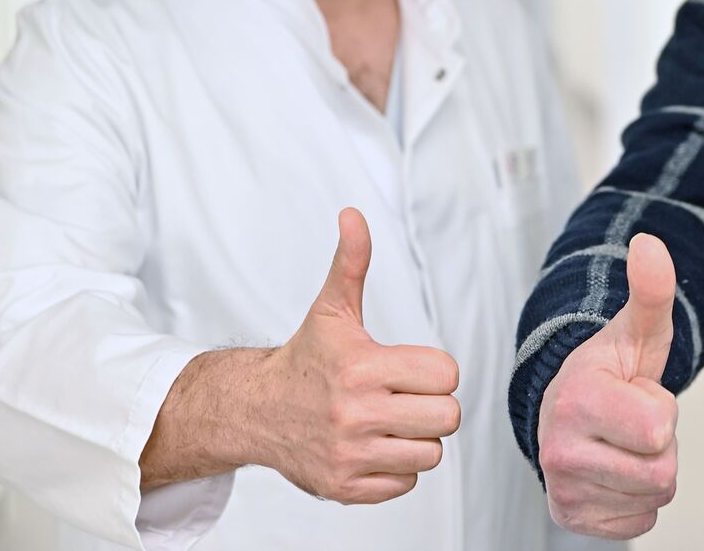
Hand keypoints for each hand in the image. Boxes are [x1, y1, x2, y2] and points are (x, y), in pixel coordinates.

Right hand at [258, 207, 460, 503]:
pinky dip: (397, 467)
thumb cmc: (306, 358)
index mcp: (362, 367)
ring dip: (417, 437)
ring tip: (389, 419)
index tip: (409, 366)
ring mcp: (351, 455)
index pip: (446, 375)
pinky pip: (407, 483)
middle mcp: (356, 414)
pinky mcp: (345, 488)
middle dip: (432, 404)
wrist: (256, 411)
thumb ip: (351, 261)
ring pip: (432, 453)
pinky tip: (374, 445)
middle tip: (405, 394)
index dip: (434, 369)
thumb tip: (353, 215)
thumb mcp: (331, 308)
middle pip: (447, 417)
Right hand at [538, 234, 679, 538]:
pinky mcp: (569, 519)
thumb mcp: (636, 332)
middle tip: (632, 421)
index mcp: (577, 400)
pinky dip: (635, 501)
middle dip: (660, 445)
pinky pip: (640, 524)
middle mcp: (559, 451)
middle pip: (663, 472)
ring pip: (654, 499)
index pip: (660, 429)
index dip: (661, 409)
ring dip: (649, 471)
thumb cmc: (607, 373)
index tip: (634, 394)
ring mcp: (563, 490)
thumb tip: (650, 244)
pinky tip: (614, 470)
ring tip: (622, 442)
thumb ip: (651, 291)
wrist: (566, 409)